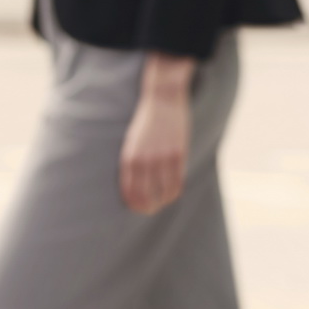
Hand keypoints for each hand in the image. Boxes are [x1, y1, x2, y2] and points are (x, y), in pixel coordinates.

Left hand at [119, 53, 195, 214]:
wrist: (162, 99)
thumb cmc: (145, 122)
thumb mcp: (131, 142)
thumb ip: (133, 162)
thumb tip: (136, 185)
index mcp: (129, 157)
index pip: (129, 192)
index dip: (133, 205)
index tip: (136, 208)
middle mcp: (145, 160)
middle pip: (146, 197)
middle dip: (146, 208)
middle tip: (149, 210)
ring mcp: (163, 158)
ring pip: (164, 193)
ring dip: (162, 203)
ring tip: (161, 203)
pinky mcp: (178, 154)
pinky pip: (177, 183)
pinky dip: (174, 193)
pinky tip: (172, 194)